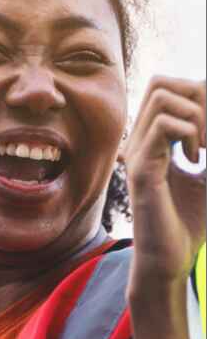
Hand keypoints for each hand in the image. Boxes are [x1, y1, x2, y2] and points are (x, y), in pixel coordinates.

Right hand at [122, 76, 205, 292]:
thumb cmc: (190, 218)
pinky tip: (194, 158)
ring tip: (203, 146)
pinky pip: (165, 126)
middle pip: (161, 83)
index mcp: (153, 139)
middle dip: (199, 96)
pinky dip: (190, 133)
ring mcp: (137, 153)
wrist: (171, 255)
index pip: (170, 89)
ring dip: (197, 114)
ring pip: (162, 97)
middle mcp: (140, 140)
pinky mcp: (140, 169)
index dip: (202, 96)